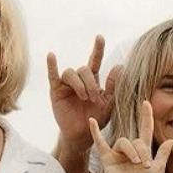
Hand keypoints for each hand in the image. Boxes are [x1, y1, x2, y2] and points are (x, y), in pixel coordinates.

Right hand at [48, 35, 121, 151]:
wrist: (82, 135)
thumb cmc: (96, 118)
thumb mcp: (109, 103)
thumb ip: (113, 86)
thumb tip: (120, 66)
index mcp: (93, 80)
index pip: (95, 61)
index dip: (98, 49)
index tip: (100, 37)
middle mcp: (79, 79)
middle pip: (84, 69)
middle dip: (90, 83)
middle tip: (94, 98)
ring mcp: (67, 85)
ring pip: (71, 72)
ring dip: (80, 84)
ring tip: (84, 98)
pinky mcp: (56, 91)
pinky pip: (53, 75)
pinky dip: (52, 65)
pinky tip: (52, 56)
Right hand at [89, 100, 172, 172]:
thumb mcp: (159, 169)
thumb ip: (163, 154)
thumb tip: (172, 139)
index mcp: (143, 151)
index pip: (145, 129)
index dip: (147, 116)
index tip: (147, 103)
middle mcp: (130, 150)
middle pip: (136, 140)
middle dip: (142, 151)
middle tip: (145, 165)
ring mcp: (118, 153)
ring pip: (124, 142)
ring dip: (131, 151)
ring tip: (135, 164)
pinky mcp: (108, 159)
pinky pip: (100, 143)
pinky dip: (95, 132)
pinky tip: (91, 121)